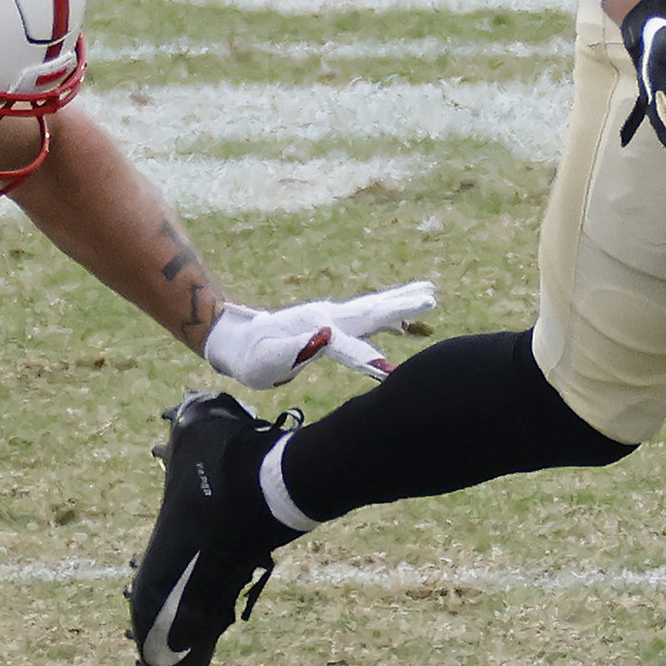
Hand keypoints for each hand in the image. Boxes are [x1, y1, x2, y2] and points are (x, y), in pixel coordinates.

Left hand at [202, 280, 439, 386]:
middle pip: (371, 312)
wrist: (234, 339)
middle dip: (402, 307)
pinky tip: (399, 322)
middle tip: (431, 297)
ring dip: (399, 303)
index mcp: (318, 329)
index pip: (352, 346)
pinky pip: (364, 317)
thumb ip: (296, 349)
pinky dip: (385, 315)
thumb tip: (327, 337)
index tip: (397, 372)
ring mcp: (329, 317)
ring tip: (427, 293)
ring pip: (371, 309)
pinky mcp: (328, 322)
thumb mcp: (266, 360)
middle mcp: (328, 318)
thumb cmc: (250, 357)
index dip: (374, 360)